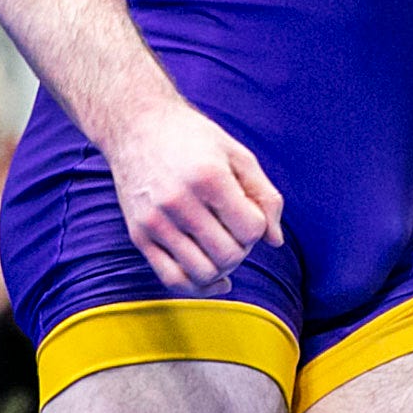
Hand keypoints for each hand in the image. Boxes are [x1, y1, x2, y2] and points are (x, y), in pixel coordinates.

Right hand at [104, 99, 284, 292]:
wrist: (136, 125)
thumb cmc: (193, 139)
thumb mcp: (237, 154)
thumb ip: (265, 196)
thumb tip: (275, 241)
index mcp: (208, 178)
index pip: (251, 229)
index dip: (257, 225)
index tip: (246, 209)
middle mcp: (179, 201)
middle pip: (229, 255)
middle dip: (242, 248)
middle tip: (234, 229)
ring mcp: (155, 221)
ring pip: (203, 273)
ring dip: (223, 268)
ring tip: (221, 246)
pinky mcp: (139, 235)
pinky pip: (172, 279)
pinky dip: (199, 287)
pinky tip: (215, 279)